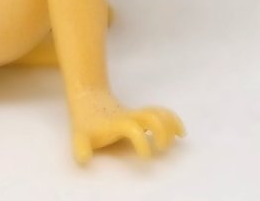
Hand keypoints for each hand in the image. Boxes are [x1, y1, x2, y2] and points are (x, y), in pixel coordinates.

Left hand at [70, 90, 184, 163]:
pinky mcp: (141, 115)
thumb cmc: (86, 122)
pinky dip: (172, 120)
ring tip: (179, 136)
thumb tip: (83, 159)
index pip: (132, 129)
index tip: (145, 157)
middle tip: (161, 148)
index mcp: (117, 123)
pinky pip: (160, 113)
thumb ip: (81, 147)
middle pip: (151, 116)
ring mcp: (137, 114)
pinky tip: (179, 132)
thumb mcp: (80, 135)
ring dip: (170, 122)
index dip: (141, 142)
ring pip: (158, 112)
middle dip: (161, 131)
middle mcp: (131, 117)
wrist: (89, 99)